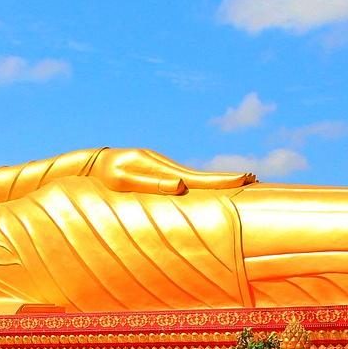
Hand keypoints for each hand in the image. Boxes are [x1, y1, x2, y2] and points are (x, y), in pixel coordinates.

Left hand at [92, 148, 256, 194]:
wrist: (93, 162)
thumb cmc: (104, 176)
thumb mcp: (123, 181)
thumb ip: (151, 183)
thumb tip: (180, 186)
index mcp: (161, 168)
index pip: (197, 177)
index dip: (221, 180)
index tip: (244, 177)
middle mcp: (166, 166)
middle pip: (202, 175)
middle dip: (227, 178)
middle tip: (254, 176)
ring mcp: (164, 169)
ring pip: (196, 177)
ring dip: (218, 180)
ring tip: (244, 180)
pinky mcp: (159, 173)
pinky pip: (186, 180)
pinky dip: (203, 183)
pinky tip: (213, 185)